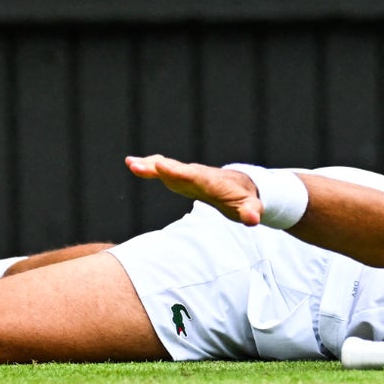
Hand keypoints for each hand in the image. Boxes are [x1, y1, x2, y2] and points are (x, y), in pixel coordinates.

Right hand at [124, 155, 264, 225]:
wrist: (241, 185)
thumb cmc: (244, 199)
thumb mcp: (250, 207)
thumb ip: (250, 212)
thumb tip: (253, 219)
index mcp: (211, 182)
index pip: (194, 177)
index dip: (178, 173)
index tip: (163, 167)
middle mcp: (197, 174)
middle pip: (176, 170)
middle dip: (159, 168)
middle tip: (138, 164)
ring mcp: (188, 174)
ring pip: (167, 168)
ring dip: (149, 166)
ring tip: (131, 163)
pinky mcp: (181, 177)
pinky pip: (163, 170)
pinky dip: (150, 167)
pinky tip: (132, 164)